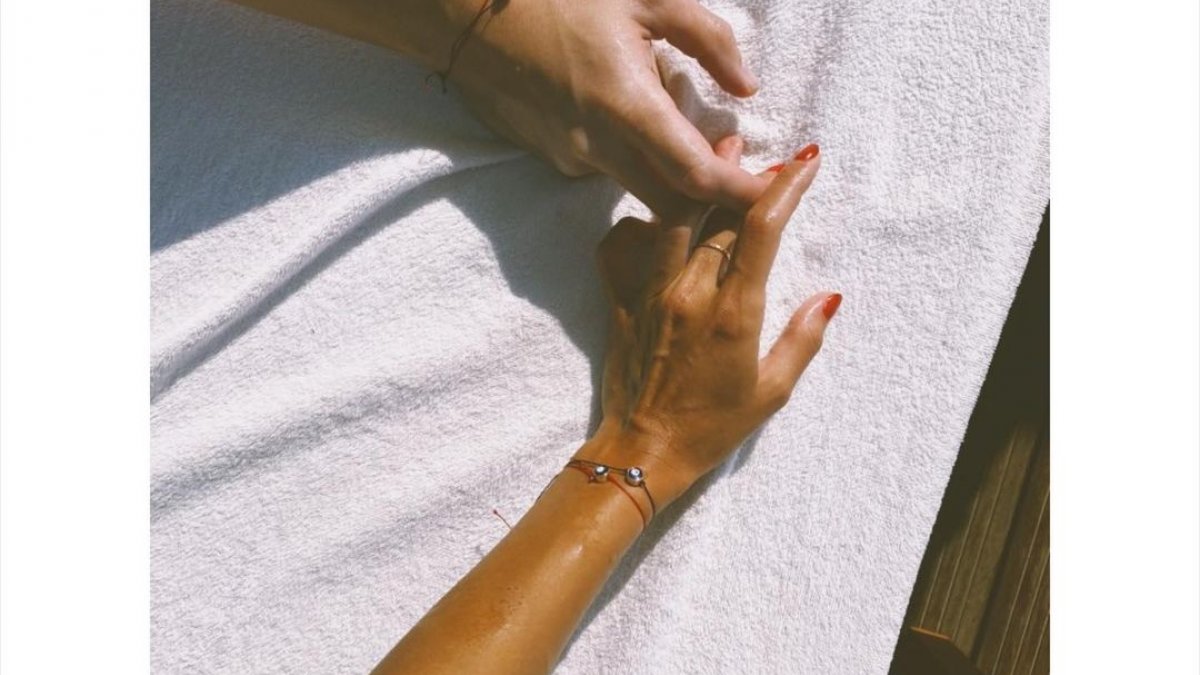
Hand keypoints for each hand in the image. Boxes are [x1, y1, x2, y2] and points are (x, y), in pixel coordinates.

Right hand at [433, 0, 769, 217]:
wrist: (467, 12)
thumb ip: (707, 40)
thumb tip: (746, 86)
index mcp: (627, 107)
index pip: (698, 178)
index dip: (744, 193)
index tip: (777, 188)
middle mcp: (598, 148)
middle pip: (673, 206)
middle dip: (714, 198)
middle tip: (740, 161)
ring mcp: (570, 159)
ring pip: (639, 186)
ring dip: (670, 168)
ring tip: (671, 110)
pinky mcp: (552, 158)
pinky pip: (605, 168)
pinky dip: (630, 151)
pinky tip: (617, 104)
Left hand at [581, 136, 838, 507]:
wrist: (641, 452)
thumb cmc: (712, 428)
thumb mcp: (771, 392)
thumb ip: (802, 340)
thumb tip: (830, 296)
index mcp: (733, 312)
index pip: (762, 230)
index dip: (785, 187)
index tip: (805, 160)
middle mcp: (689, 292)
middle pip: (717, 215)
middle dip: (741, 175)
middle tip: (757, 149)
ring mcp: (649, 293)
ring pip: (670, 218)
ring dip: (694, 182)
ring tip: (709, 149)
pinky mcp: (619, 301)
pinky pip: (620, 248)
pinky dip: (636, 225)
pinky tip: (652, 217)